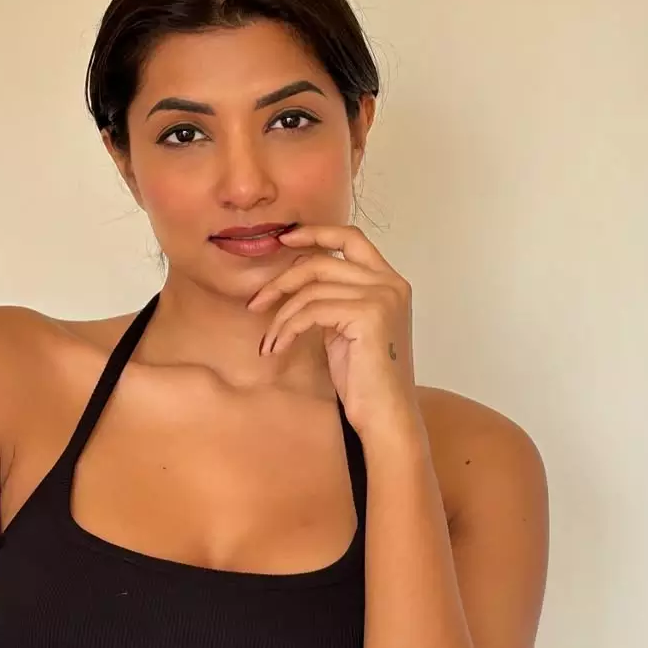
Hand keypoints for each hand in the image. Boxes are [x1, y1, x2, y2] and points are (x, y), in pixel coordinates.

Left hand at [245, 224, 419, 439]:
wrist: (386, 415)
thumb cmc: (365, 379)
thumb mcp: (346, 328)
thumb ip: (333, 297)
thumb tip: (295, 276)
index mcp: (389, 282)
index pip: (351, 237)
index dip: (316, 232)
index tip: (284, 240)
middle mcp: (390, 284)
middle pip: (322, 261)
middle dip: (283, 280)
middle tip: (257, 302)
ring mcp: (382, 297)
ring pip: (311, 289)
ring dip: (281, 315)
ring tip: (269, 341)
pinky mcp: (368, 315)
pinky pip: (310, 311)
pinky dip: (287, 329)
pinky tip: (278, 347)